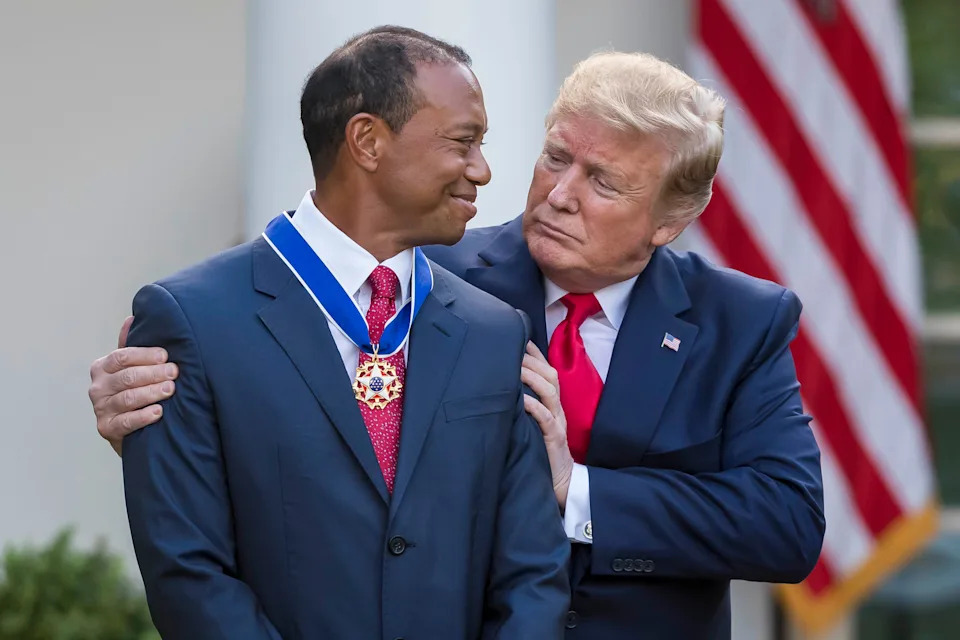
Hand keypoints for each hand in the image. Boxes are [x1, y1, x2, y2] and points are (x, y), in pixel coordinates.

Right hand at [88, 316, 178, 455]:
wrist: (128, 428)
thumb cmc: (132, 390)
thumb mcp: (130, 367)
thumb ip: (130, 345)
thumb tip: (132, 317)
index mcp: (102, 367)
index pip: (121, 357)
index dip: (144, 355)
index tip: (165, 355)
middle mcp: (98, 387)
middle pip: (127, 377)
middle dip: (153, 373)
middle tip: (174, 372)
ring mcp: (101, 409)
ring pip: (128, 398)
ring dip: (151, 392)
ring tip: (170, 389)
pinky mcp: (107, 429)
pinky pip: (126, 422)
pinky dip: (143, 416)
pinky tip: (159, 412)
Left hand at [520, 341, 573, 509]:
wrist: (562, 486)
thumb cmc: (543, 455)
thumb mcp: (533, 427)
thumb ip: (524, 409)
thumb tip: (502, 391)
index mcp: (552, 405)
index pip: (546, 372)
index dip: (534, 354)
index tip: (517, 337)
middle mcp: (556, 410)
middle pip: (549, 376)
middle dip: (531, 359)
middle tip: (511, 346)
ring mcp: (557, 424)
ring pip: (549, 392)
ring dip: (532, 377)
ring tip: (515, 366)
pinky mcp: (555, 440)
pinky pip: (547, 420)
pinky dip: (535, 407)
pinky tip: (522, 399)